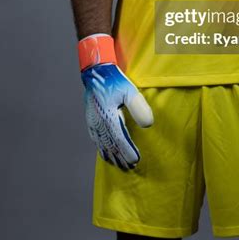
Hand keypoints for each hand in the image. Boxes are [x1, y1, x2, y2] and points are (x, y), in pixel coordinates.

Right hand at [77, 34, 152, 170]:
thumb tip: (148, 124)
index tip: (135, 161)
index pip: (119, 139)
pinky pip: (95, 139)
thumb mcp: (129, 90)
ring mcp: (92, 122)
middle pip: (110, 145)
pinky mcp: (90, 119)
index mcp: (108, 116)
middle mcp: (98, 122)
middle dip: (120, 158)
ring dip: (111, 156)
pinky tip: (105, 153)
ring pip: (101, 144)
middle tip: (130, 168)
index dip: (127, 151)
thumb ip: (139, 107)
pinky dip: (101, 148)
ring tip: (119, 165)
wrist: (95, 71)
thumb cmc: (114, 80)